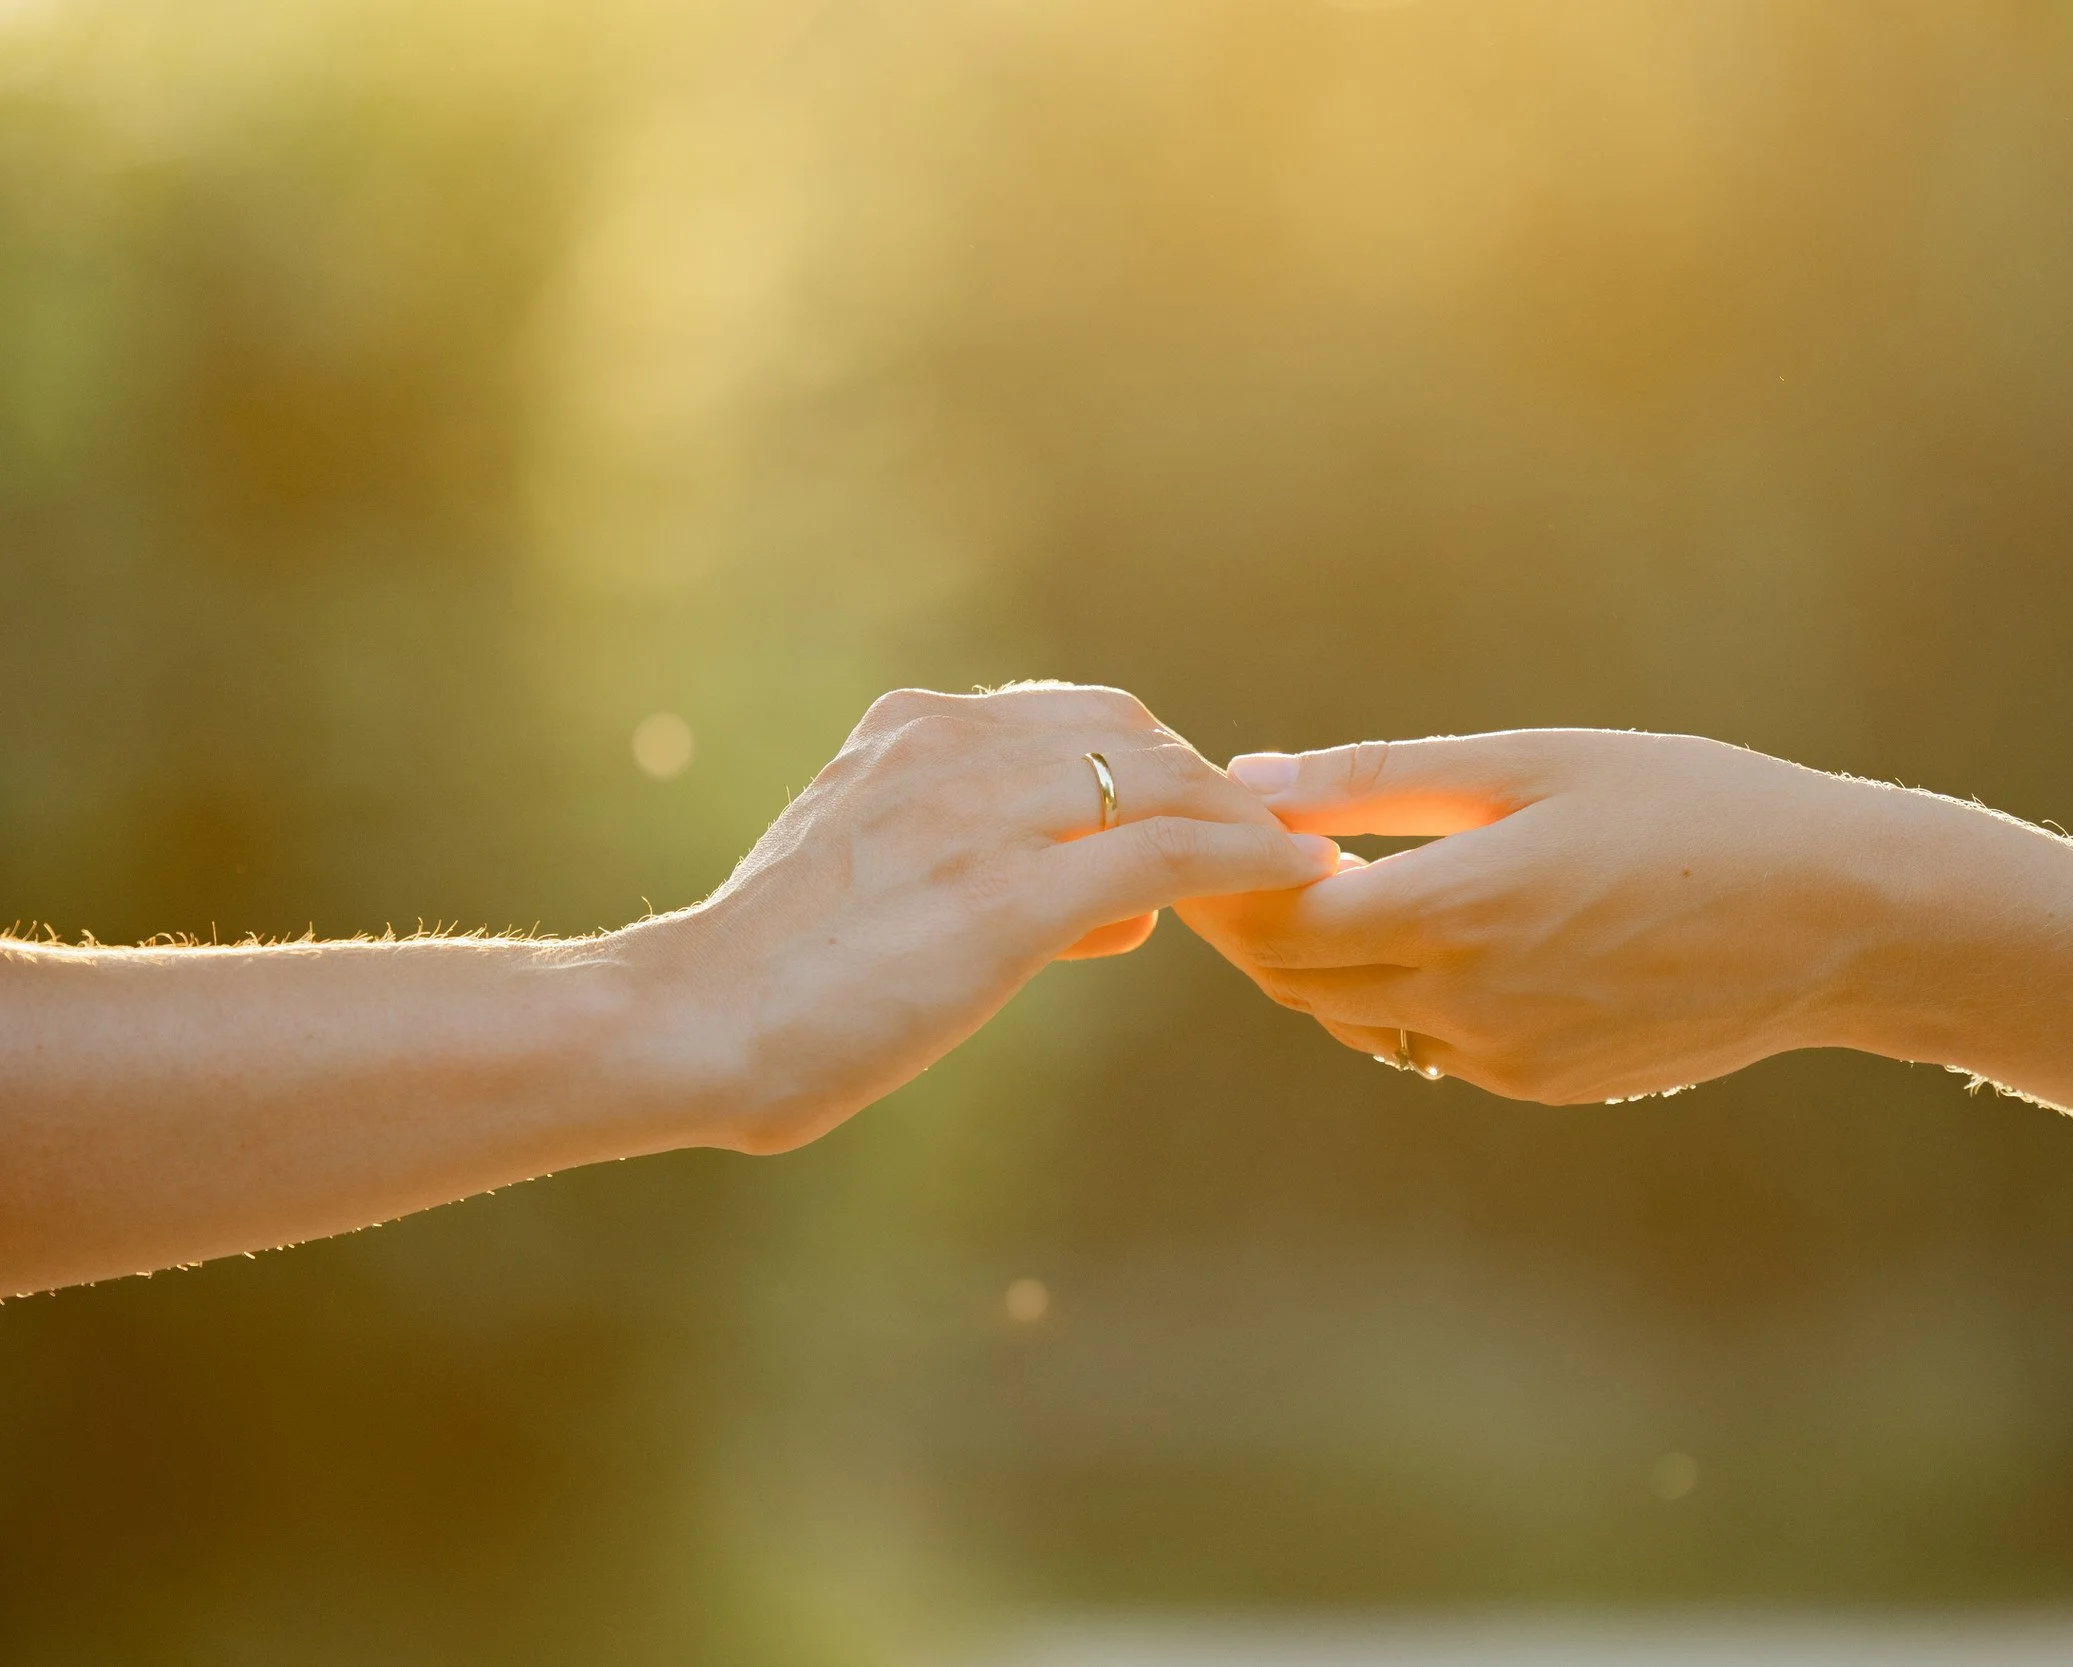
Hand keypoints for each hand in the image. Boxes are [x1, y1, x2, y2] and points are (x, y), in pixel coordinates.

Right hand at [625, 685, 1338, 1150]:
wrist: (686, 1023)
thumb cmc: (772, 982)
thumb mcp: (869, 881)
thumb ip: (980, 868)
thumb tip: (1114, 912)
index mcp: (907, 731)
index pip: (1072, 715)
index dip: (1154, 760)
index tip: (1205, 806)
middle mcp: (949, 747)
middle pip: (1131, 733)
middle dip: (1209, 783)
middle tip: (1266, 835)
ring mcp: (983, 815)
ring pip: (1159, 783)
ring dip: (1244, 817)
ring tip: (1303, 853)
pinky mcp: (1011, 896)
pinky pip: (1165, 856)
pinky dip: (1247, 858)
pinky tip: (1299, 876)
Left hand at [1179, 730, 1932, 1103]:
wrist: (1843, 921)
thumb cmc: (1696, 809)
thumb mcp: (1535, 762)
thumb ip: (1381, 780)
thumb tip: (1255, 777)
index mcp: (1457, 912)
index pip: (1278, 924)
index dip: (1222, 886)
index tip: (1205, 831)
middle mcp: (1467, 1004)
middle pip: (1301, 980)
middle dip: (1253, 925)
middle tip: (1234, 858)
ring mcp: (1506, 1060)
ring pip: (1359, 1019)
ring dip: (1321, 963)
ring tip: (1323, 884)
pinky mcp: (1545, 1083)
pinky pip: (1430, 1044)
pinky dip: (1397, 994)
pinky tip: (1424, 933)